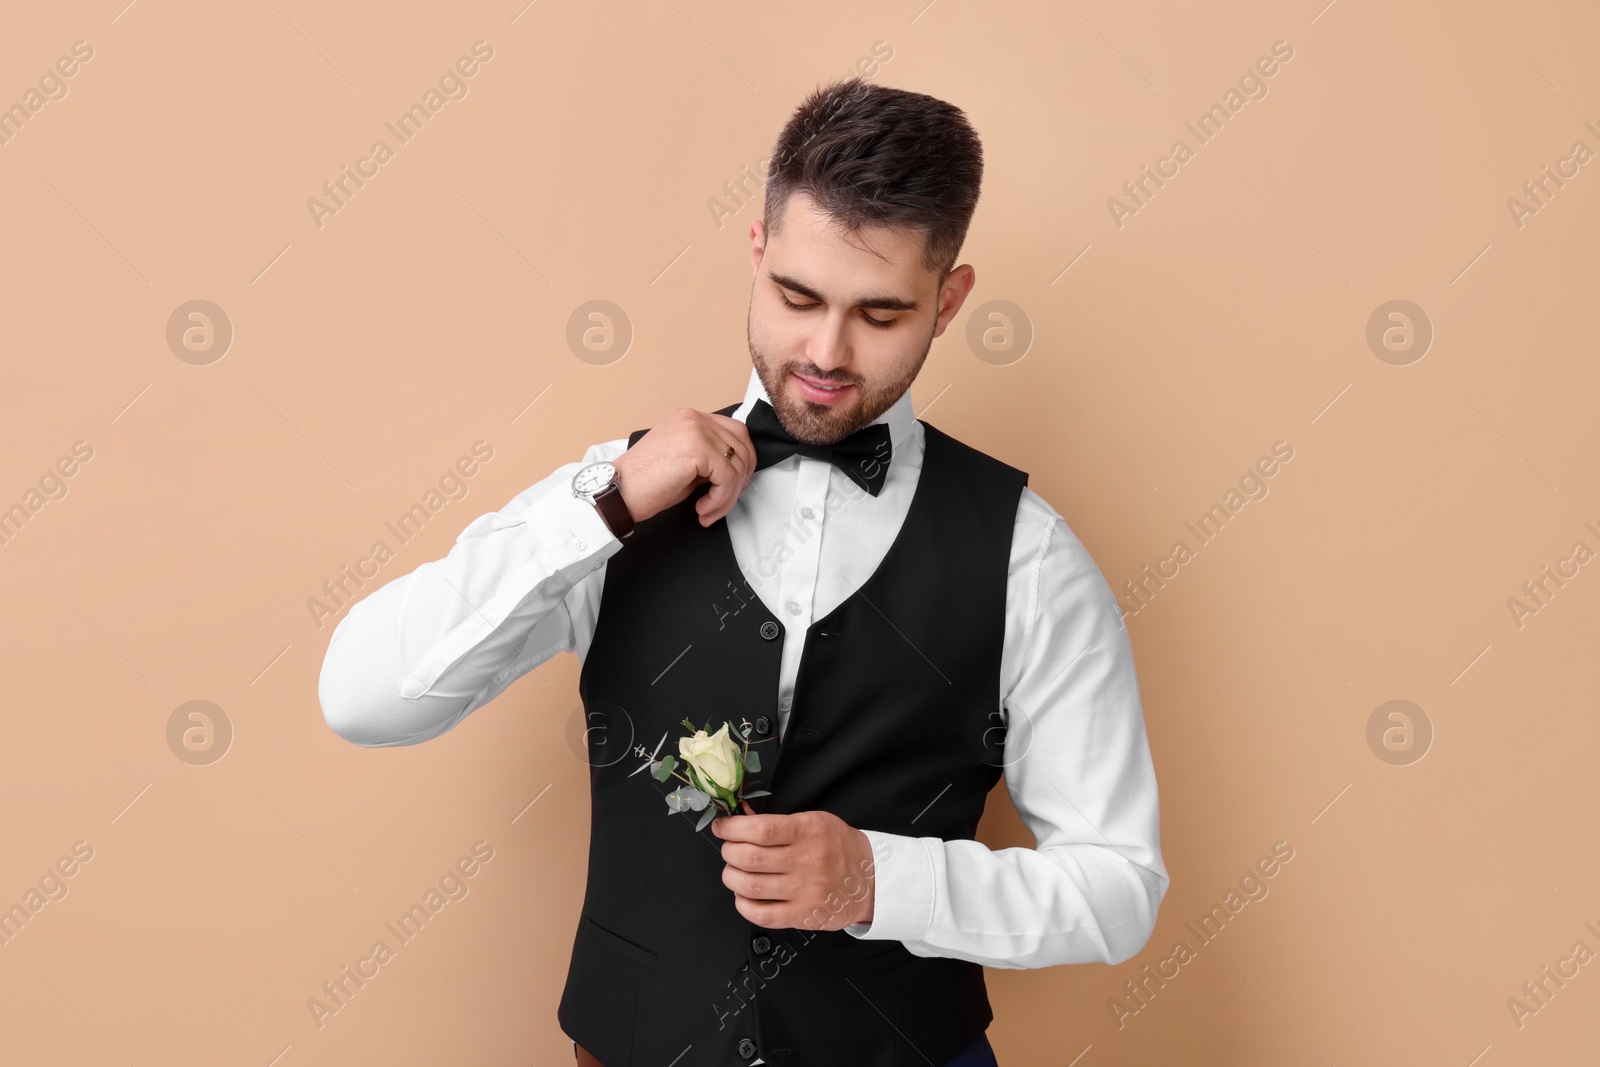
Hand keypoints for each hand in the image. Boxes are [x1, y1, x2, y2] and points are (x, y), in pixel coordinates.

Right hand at [612, 407, 755, 527]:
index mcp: (690, 419)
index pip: (735, 431)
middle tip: (725, 500)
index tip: (734, 485)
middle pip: (741, 445)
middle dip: (740, 478)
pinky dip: (720, 499)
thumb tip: (735, 471)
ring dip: (727, 496)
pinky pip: (726, 478)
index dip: (742, 460)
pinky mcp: (696, 449)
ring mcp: (695, 430)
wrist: (616, 492)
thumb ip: (709, 459)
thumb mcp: (684, 464)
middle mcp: (693, 419)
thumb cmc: (643, 483)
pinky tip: (702, 508)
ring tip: (708, 510)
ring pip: (736, 465)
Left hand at [710, 806, 875, 930]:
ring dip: (731, 877)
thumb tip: (739, 818)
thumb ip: (778, 822)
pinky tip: (744, 895)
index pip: (760, 829)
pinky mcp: (802, 915)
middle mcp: (806, 861)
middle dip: (728, 851)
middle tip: (729, 849)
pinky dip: (743, 904)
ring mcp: (804, 891)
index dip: (732, 828)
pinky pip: (761, 914)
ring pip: (750, 886)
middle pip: (749, 858)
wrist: (869, 880)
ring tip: (734, 871)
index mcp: (809, 832)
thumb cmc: (838, 846)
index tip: (722, 827)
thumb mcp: (814, 821)